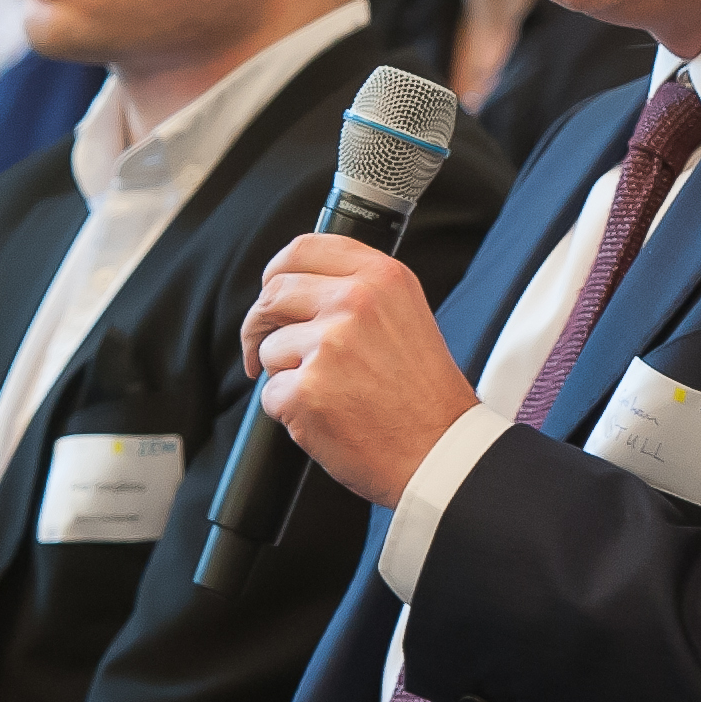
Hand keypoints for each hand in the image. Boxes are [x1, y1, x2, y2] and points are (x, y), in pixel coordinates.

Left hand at [239, 233, 485, 502]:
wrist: (440, 452)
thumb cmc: (424, 395)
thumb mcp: (406, 315)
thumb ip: (358, 291)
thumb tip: (296, 287)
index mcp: (381, 277)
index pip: (303, 249)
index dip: (276, 273)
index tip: (270, 293)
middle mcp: (355, 302)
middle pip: (273, 294)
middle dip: (260, 325)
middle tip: (264, 350)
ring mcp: (328, 345)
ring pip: (268, 348)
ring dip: (284, 374)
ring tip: (329, 394)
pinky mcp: (306, 390)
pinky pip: (270, 395)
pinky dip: (289, 412)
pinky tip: (326, 418)